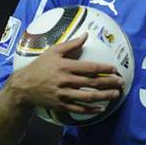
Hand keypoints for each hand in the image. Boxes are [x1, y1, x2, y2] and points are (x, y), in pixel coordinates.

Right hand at [8, 32, 124, 114]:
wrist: (24, 86)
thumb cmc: (40, 66)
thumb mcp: (53, 51)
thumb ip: (71, 44)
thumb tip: (85, 35)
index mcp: (65, 66)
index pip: (89, 68)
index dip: (104, 69)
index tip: (115, 69)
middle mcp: (65, 80)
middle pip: (92, 83)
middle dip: (109, 83)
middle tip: (121, 82)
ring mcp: (63, 94)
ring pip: (88, 97)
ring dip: (104, 96)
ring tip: (115, 94)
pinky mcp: (61, 105)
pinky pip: (79, 108)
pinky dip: (91, 109)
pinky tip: (101, 108)